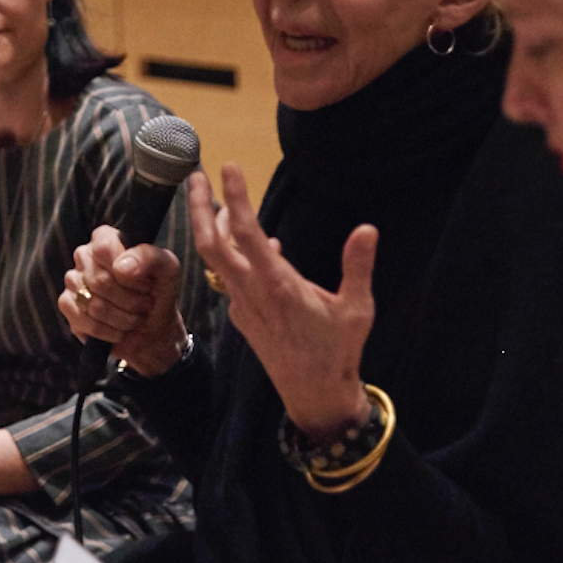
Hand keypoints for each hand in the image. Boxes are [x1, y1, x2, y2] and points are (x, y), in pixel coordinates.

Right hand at [57, 225, 189, 377]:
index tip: (146, 285)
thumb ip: (150, 257)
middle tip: (144, 306)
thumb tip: (121, 268)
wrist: (151, 329)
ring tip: (135, 319)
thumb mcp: (167, 270)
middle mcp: (84, 255)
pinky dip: (109, 332)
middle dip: (130, 301)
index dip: (128, 274)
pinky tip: (119, 330)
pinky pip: (84, 321)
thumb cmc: (158, 294)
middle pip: (100, 281)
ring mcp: (72, 280)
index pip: (104, 248)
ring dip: (123, 319)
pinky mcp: (67, 305)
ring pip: (94, 305)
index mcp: (106, 238)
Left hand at [189, 167, 376, 437]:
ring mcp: (242, 306)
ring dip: (215, 228)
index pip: (248, 233)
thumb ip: (358, 266)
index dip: (236, 197)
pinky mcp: (241, 317)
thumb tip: (367, 228)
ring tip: (220, 200)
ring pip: (217, 260)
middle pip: (211, 244)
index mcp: (278, 286)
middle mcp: (252, 293)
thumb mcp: (357, 309)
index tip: (228, 167)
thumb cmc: (338, 352)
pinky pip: (230, 277)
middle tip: (195, 175)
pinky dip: (234, 254)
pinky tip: (255, 246)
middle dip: (200, 207)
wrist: (313, 396)